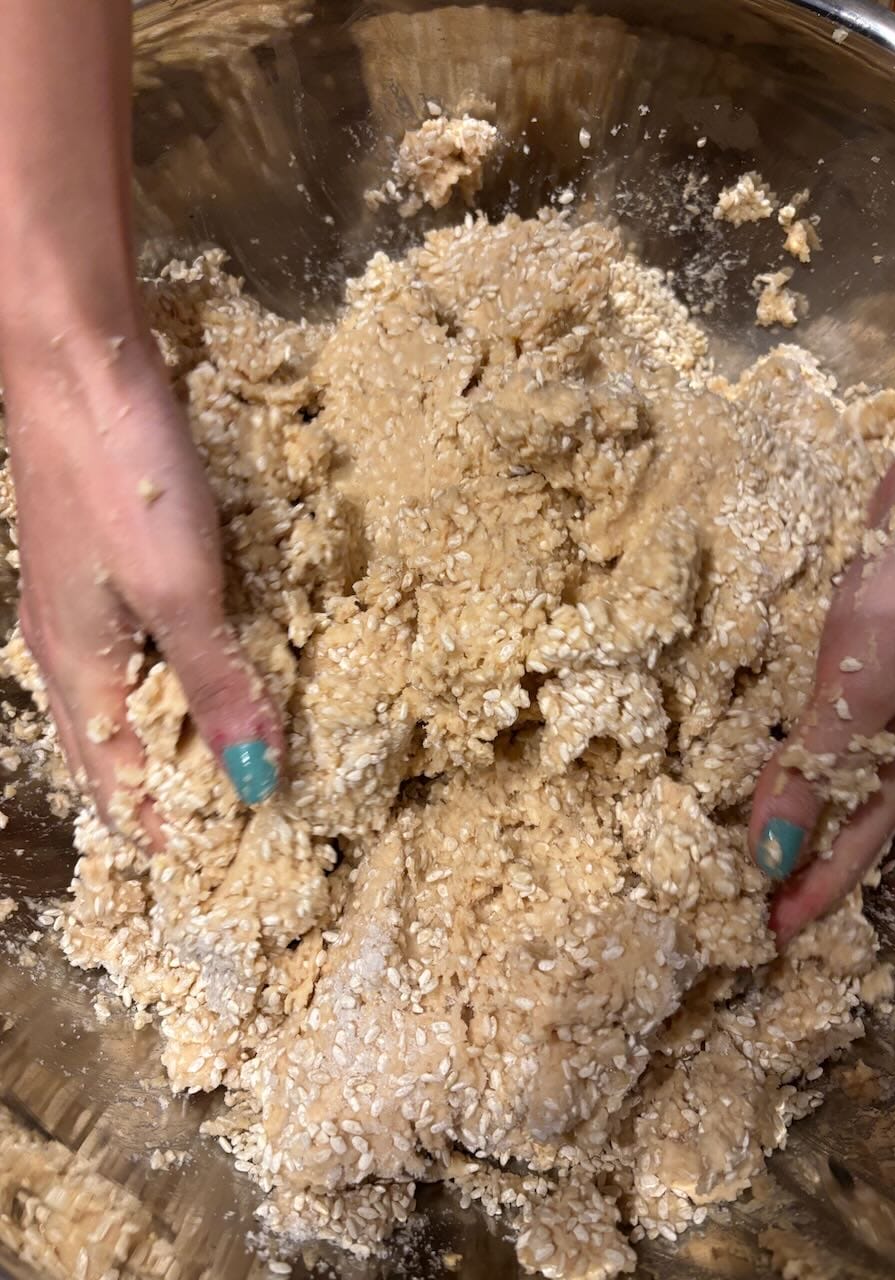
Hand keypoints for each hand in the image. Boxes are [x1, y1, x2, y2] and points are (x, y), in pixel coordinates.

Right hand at [3, 327, 282, 829]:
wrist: (79, 366)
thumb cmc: (123, 481)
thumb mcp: (182, 591)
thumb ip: (217, 683)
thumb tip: (252, 777)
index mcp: (76, 669)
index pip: (114, 779)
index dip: (157, 821)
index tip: (204, 855)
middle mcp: (66, 646)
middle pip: (106, 745)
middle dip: (152, 789)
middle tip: (207, 817)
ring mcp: (77, 601)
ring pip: (116, 696)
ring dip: (158, 735)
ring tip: (206, 759)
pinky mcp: (99, 559)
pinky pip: (128, 647)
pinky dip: (163, 677)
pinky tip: (195, 667)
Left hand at [750, 391, 894, 944]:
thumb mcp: (864, 687)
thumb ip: (818, 768)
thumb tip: (771, 858)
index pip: (852, 849)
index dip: (811, 894)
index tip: (766, 936)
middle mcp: (888, 736)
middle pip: (840, 820)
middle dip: (800, 866)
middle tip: (748, 898)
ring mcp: (872, 693)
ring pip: (827, 773)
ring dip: (793, 810)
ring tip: (747, 838)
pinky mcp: (852, 652)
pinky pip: (813, 721)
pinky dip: (788, 748)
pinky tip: (763, 746)